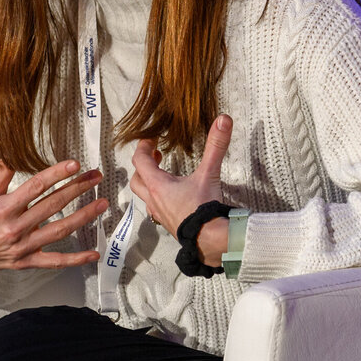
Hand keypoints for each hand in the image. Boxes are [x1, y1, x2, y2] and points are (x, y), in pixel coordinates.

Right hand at [0, 161, 107, 278]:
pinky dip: (75, 259)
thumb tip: (11, 156)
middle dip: (77, 189)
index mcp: (3, 208)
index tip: (74, 164)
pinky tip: (94, 254)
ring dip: (83, 217)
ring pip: (59, 230)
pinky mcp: (24, 262)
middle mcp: (14, 228)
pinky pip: (54, 262)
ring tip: (101, 204)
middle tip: (96, 177)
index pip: (36, 187)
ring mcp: (21, 247)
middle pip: (53, 205)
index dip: (57, 174)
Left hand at [130, 114, 232, 265]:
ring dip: (149, 184)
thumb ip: (216, 146)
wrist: (209, 240)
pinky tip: (173, 198)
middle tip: (156, 157)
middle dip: (143, 166)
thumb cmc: (204, 209)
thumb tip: (223, 120)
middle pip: (137, 180)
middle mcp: (154, 200)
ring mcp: (160, 214)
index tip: (151, 140)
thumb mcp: (209, 173)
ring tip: (164, 176)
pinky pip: (156, 210)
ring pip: (145, 196)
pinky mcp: (168, 224)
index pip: (140, 161)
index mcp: (157, 185)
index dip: (143, 148)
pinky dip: (159, 199)